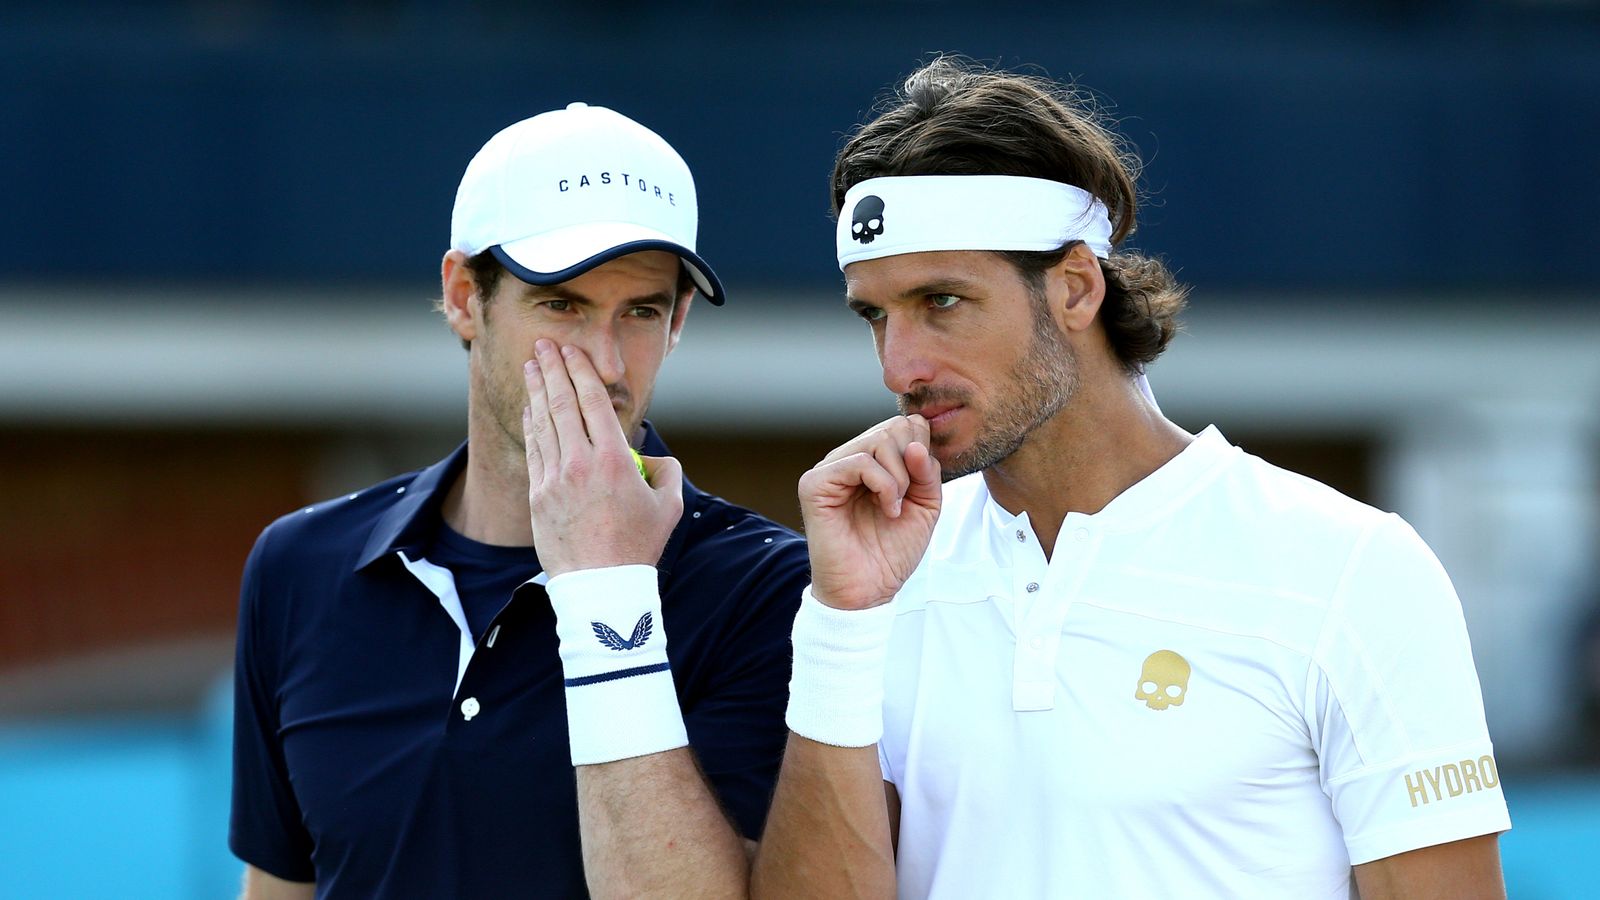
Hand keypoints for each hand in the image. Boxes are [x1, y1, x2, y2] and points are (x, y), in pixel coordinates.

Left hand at [522, 339, 683, 576]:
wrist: (601, 585)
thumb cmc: (638, 546)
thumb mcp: (668, 506)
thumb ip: (666, 471)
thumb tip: (653, 458)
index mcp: (614, 460)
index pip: (593, 402)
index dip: (580, 372)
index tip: (571, 351)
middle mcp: (580, 463)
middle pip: (562, 404)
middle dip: (552, 370)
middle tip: (544, 345)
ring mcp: (555, 479)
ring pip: (543, 423)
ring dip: (537, 391)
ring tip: (531, 366)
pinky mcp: (539, 496)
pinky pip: (535, 450)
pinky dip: (532, 424)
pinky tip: (530, 409)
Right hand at [798, 415, 941, 609]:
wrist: (868, 591)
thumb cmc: (891, 552)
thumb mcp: (925, 506)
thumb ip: (927, 472)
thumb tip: (916, 442)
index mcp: (872, 461)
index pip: (903, 425)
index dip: (923, 449)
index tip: (922, 487)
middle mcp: (848, 459)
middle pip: (892, 428)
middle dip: (912, 463)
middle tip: (908, 497)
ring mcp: (830, 469)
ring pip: (878, 441)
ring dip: (900, 477)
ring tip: (895, 507)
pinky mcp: (815, 484)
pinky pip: (859, 461)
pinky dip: (884, 484)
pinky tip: (887, 509)